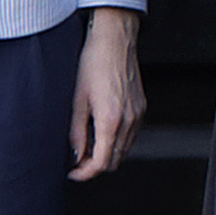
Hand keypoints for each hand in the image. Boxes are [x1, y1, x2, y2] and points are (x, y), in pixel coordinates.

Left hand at [69, 12, 143, 181]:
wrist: (115, 41)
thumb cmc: (94, 63)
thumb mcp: (77, 100)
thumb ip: (76, 131)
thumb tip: (75, 154)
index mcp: (110, 120)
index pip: (101, 163)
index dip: (85, 173)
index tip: (74, 172)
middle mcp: (129, 121)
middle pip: (115, 161)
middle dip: (95, 166)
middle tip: (77, 160)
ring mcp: (138, 115)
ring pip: (124, 150)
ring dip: (106, 153)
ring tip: (88, 143)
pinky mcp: (141, 108)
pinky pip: (131, 135)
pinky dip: (117, 141)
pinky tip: (102, 130)